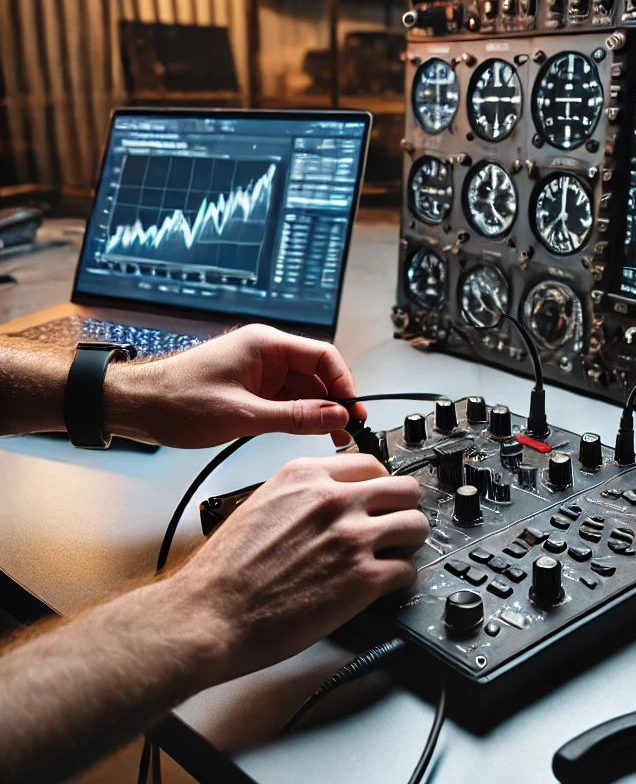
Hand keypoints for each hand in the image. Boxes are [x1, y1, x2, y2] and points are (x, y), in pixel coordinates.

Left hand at [105, 324, 368, 447]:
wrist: (134, 406)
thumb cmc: (176, 400)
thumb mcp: (243, 415)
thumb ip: (295, 417)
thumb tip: (336, 416)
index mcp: (266, 345)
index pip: (323, 357)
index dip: (344, 384)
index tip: (353, 410)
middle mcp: (266, 354)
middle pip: (317, 374)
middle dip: (335, 402)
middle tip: (349, 431)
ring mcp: (259, 372)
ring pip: (304, 390)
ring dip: (319, 412)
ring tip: (334, 438)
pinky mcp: (250, 390)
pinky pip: (286, 400)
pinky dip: (300, 417)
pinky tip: (309, 434)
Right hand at [171, 453, 426, 679]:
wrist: (209, 615)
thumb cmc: (225, 571)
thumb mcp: (262, 504)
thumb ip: (304, 495)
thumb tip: (334, 498)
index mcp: (306, 476)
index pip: (373, 465)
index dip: (380, 488)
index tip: (380, 501)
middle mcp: (335, 500)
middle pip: (405, 490)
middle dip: (403, 510)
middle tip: (395, 528)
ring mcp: (353, 538)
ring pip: (416, 526)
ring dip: (408, 543)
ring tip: (393, 556)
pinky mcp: (363, 580)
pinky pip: (407, 570)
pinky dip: (400, 579)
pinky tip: (383, 586)